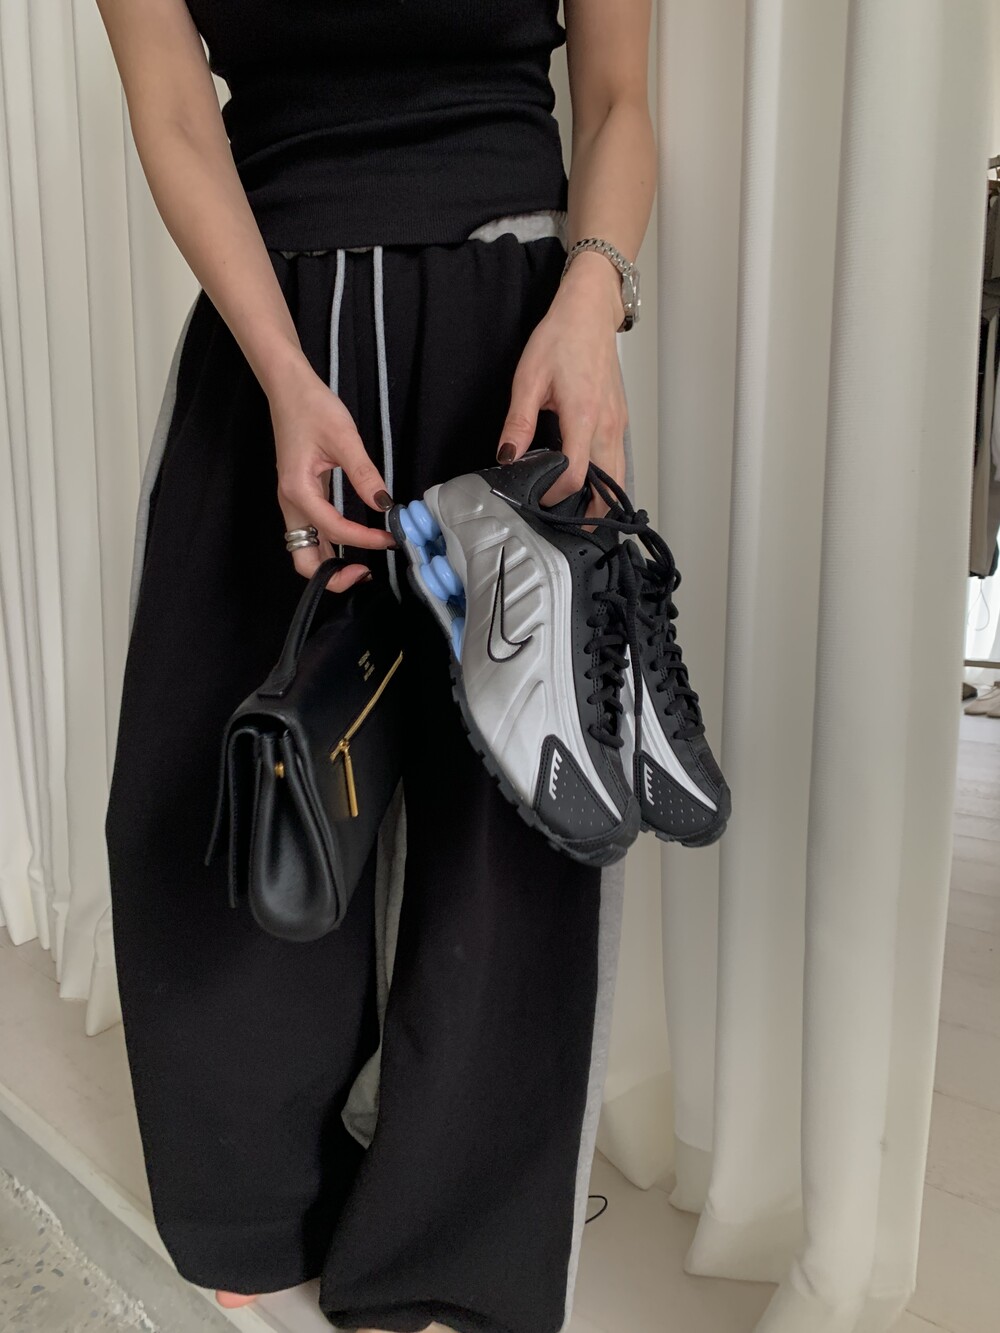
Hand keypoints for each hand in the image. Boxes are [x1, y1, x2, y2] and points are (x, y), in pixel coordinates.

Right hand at [268, 355, 395, 590]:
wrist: (288, 388)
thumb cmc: (312, 407)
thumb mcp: (344, 438)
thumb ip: (365, 474)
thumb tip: (385, 504)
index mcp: (298, 490)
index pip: (333, 529)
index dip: (364, 539)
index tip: (391, 538)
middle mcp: (291, 502)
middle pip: (303, 559)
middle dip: (331, 575)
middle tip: (365, 572)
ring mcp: (293, 502)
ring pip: (305, 551)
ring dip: (331, 565)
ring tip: (363, 564)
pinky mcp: (300, 497)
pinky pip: (311, 534)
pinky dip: (329, 547)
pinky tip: (353, 543)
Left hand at [497, 250, 628, 510]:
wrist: (589, 313)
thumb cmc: (562, 338)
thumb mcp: (528, 378)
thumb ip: (518, 423)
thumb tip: (507, 458)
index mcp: (584, 416)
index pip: (575, 474)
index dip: (555, 495)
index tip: (536, 499)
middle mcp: (608, 426)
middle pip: (608, 487)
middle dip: (590, 513)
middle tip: (567, 529)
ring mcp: (617, 424)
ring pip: (618, 477)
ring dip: (601, 500)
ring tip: (576, 514)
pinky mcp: (618, 421)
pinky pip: (617, 461)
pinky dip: (605, 480)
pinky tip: (585, 483)